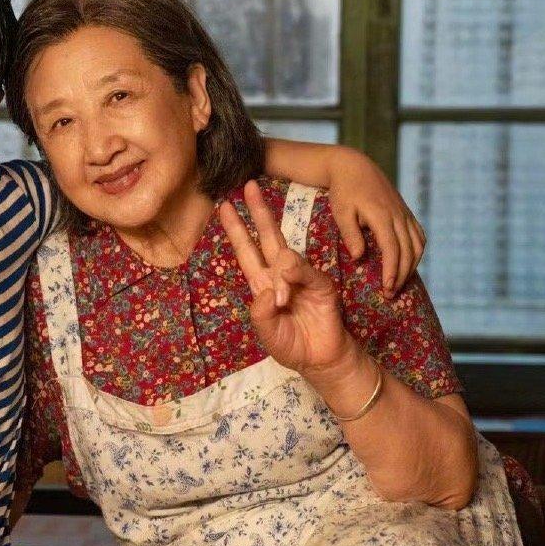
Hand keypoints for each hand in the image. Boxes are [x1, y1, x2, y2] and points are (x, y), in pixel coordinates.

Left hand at [219, 179, 356, 376]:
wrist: (319, 360)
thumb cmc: (290, 344)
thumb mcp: (265, 331)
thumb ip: (261, 312)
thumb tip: (269, 290)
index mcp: (262, 283)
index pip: (246, 249)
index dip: (236, 229)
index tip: (224, 206)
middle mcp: (279, 274)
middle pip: (267, 236)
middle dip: (258, 211)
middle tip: (250, 185)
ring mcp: (301, 277)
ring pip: (285, 254)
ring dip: (280, 274)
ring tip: (284, 301)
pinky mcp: (320, 284)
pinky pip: (306, 271)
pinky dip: (296, 277)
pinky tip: (291, 289)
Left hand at [325, 149, 425, 294]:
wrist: (354, 167)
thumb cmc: (343, 191)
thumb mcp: (341, 213)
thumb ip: (351, 234)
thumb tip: (359, 257)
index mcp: (382, 216)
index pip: (392, 249)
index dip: (392, 271)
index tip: (387, 288)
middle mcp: (398, 215)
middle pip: (408, 251)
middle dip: (401, 275)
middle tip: (390, 294)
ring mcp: (404, 213)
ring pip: (418, 244)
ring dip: (411, 266)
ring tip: (399, 282)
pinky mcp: (406, 211)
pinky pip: (419, 235)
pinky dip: (417, 251)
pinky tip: (408, 263)